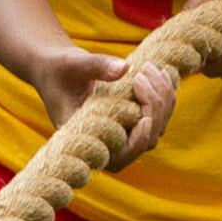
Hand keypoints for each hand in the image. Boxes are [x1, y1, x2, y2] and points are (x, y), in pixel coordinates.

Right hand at [28, 46, 180, 167]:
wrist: (57, 68)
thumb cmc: (58, 69)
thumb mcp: (73, 65)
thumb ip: (97, 66)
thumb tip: (124, 68)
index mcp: (86, 137)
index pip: (120, 156)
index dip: (137, 142)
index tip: (145, 118)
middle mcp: (107, 140)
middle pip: (146, 141)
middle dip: (153, 107)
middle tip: (143, 73)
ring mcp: (122, 131)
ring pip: (156, 127)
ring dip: (161, 98)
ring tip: (148, 68)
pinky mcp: (132, 119)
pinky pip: (158, 114)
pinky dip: (164, 94)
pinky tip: (160, 72)